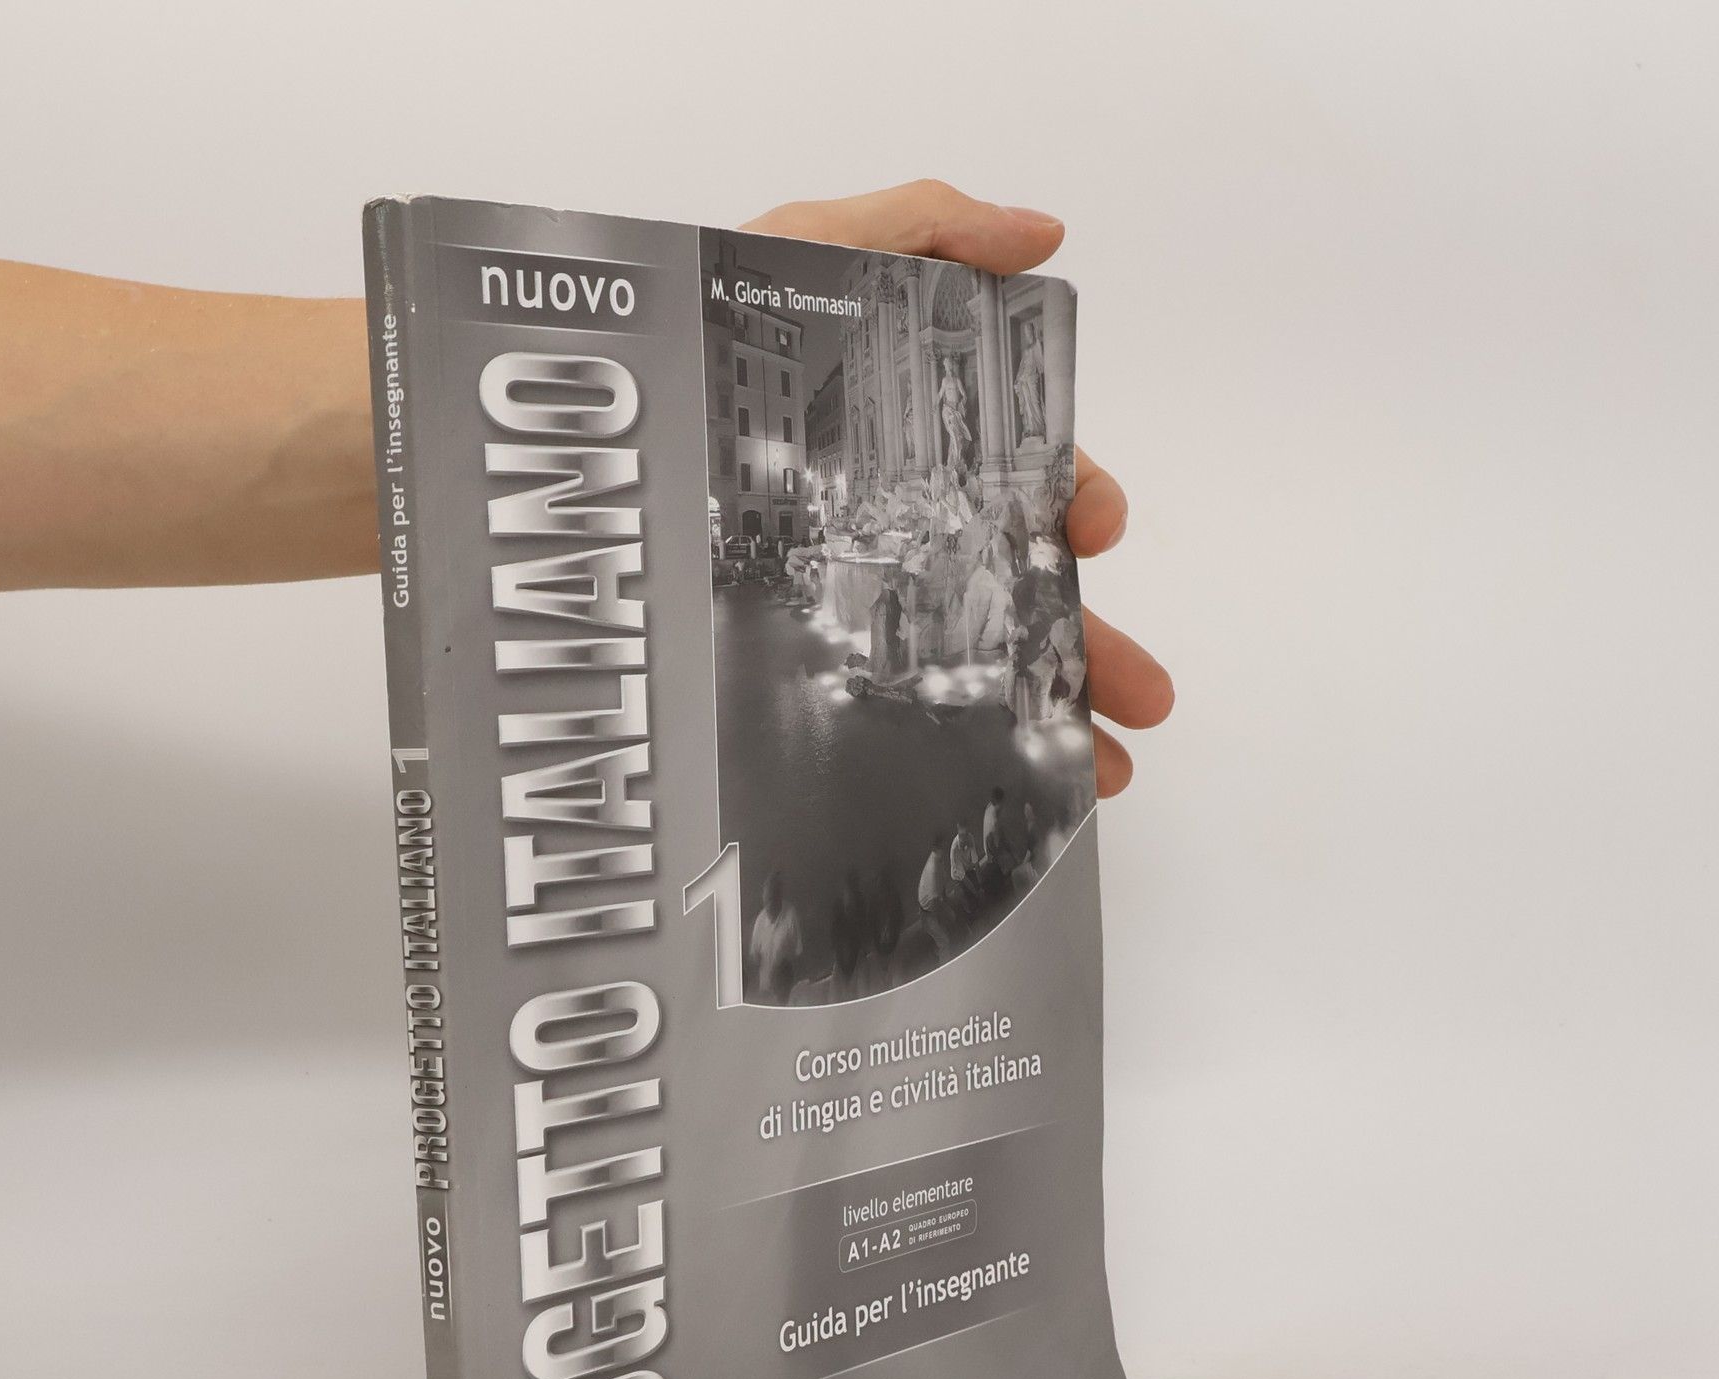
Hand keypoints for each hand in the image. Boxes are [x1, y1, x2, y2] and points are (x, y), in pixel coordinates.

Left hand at [743, 181, 1172, 795]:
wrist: (597, 424)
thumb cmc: (699, 328)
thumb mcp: (808, 248)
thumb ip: (924, 229)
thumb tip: (1042, 235)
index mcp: (913, 441)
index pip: (1020, 476)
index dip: (1074, 499)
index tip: (1100, 526)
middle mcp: (894, 523)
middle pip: (1015, 586)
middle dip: (1092, 642)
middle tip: (1144, 694)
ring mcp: (848, 594)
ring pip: (970, 660)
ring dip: (1050, 713)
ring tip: (1101, 771)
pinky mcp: (799, 651)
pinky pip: (892, 706)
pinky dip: (958, 749)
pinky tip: (1003, 786)